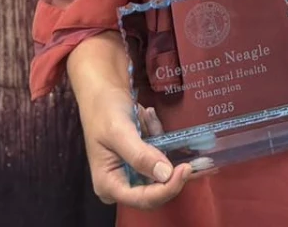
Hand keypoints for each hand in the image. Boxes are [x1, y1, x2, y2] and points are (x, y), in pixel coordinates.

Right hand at [68, 35, 192, 208]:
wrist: (101, 89)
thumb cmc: (104, 110)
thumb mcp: (120, 132)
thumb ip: (141, 155)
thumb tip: (165, 175)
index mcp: (109, 184)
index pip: (143, 199)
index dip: (167, 188)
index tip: (185, 169)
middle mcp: (119, 184)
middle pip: (154, 190)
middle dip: (167, 165)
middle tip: (177, 143)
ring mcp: (130, 173)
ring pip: (160, 170)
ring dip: (159, 143)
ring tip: (146, 117)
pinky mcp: (139, 161)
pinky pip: (158, 155)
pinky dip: (157, 136)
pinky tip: (146, 117)